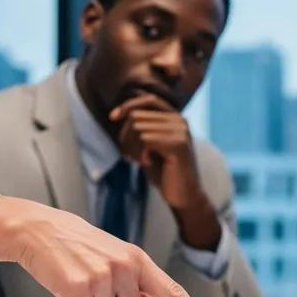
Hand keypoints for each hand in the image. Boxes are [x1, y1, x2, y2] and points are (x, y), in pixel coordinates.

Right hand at [0, 196, 216, 296]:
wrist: (39, 230)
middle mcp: (125, 267)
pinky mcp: (78, 287)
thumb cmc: (80, 249)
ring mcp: (102, 277)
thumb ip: (140, 291)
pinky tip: (64, 296)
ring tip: (79, 291)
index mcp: (139, 260)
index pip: (173, 292)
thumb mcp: (115, 263)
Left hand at [110, 93, 220, 250]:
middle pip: (137, 115)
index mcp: (175, 118)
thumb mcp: (149, 146)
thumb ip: (141, 128)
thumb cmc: (164, 173)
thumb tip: (119, 113)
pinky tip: (147, 164)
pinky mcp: (178, 144)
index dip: (128, 105)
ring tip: (139, 161)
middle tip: (128, 156)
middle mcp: (180, 120)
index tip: (113, 117)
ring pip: (137, 127)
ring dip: (131, 147)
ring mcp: (180, 131)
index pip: (148, 99)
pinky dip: (139, 154)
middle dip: (125, 137)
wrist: (184, 197)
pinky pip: (145, 139)